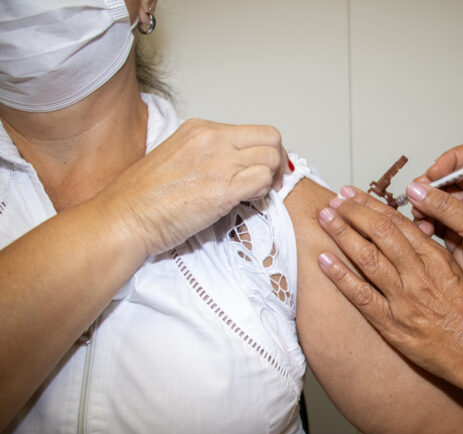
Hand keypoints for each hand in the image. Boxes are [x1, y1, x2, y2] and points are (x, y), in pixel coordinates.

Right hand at [103, 119, 287, 254]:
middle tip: (271, 182)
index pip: (255, 131)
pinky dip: (262, 193)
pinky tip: (246, 201)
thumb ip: (209, 155)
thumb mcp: (178, 157)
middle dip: (277, 162)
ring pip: (271, 159)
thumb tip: (235, 165)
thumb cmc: (144, 197)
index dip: (266, 151)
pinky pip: (263, 181)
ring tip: (253, 194)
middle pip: (271, 138)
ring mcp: (220, 162)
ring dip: (270, 179)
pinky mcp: (223, 189)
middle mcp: (213, 139)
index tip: (263, 169)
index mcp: (201, 129)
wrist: (125, 217)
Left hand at [317, 186, 462, 395]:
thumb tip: (406, 233)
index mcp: (435, 258)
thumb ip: (428, 253)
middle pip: (380, 233)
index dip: (372, 205)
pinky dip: (341, 276)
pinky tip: (324, 260)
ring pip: (368, 258)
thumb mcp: (455, 273)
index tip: (354, 194)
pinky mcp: (393, 325)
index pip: (398, 223)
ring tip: (324, 218)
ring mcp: (404, 299)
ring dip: (343, 234)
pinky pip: (362, 296)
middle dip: (354, 212)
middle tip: (334, 201)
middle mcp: (418, 274)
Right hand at [409, 142, 462, 319]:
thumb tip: (418, 190)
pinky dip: (424, 225)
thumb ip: (446, 207)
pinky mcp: (455, 237)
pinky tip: (423, 232)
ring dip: (424, 207)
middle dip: (430, 187)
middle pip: (448, 178)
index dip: (451, 160)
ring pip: (436, 201)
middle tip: (417, 197)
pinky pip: (433, 223)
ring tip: (420, 219)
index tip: (435, 172)